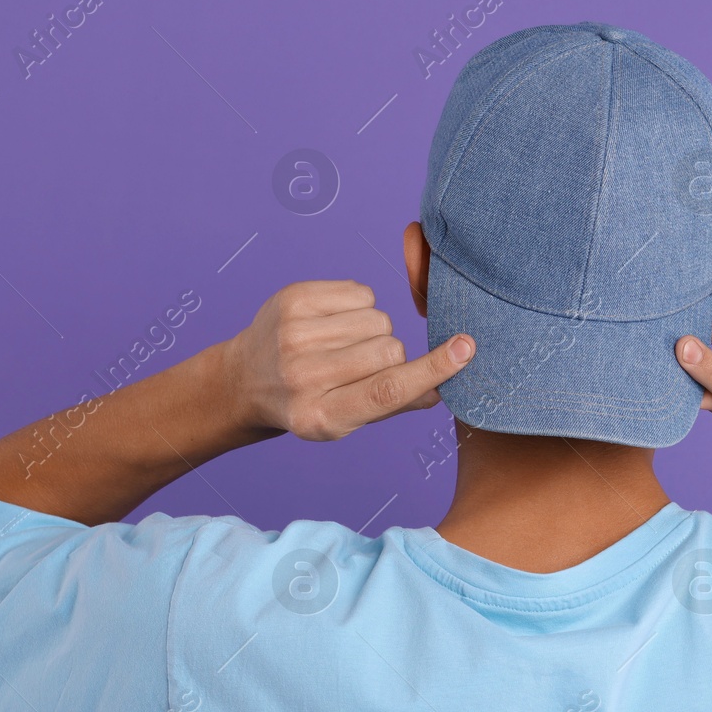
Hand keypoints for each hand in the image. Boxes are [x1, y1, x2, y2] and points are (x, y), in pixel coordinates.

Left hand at [223, 280, 473, 440]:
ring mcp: (294, 334)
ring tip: (344, 344)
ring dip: (373, 330)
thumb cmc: (307, 402)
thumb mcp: (346, 419)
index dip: (431, 369)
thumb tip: (441, 390)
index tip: (465, 349)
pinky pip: (360, 292)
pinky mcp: (292, 299)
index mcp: (321, 417)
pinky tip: (334, 323)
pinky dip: (358, 306)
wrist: (246, 378)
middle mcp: (303, 376)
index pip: (387, 390)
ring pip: (378, 318)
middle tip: (361, 365)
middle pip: (389, 348)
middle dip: (390, 353)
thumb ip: (394, 404)